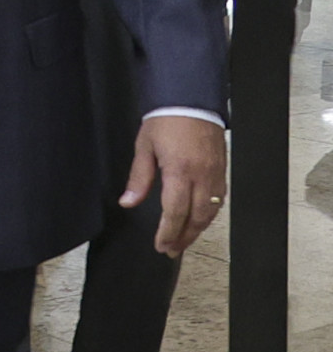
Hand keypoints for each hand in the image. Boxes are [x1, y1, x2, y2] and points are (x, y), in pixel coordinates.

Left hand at [120, 115, 227, 255]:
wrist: (192, 100)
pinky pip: (218, 200)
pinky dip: (209, 215)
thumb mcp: (144, 146)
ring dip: (197, 230)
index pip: (175, 212)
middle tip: (171, 251)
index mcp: (179, 172)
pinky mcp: (222, 171)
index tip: (161, 246)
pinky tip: (199, 220)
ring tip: (183, 241)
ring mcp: (215, 175)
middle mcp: (202, 177)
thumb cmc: (165, 121)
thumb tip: (128, 203)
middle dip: (183, 237)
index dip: (168, 232)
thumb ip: (139, 178)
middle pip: (196, 218)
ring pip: (210, 212)